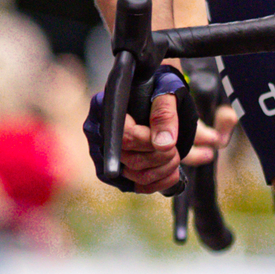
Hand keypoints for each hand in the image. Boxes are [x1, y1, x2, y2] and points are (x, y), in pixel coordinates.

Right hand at [83, 62, 196, 193]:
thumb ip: (165, 114)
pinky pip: (134, 186)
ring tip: (176, 157)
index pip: (125, 137)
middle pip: (130, 160)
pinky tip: (171, 173)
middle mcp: (98, 131)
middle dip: (162, 158)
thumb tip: (164, 144)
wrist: (153, 91)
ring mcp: (104, 153)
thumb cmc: (157, 87)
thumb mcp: (165, 91)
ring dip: (163, 171)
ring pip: (135, 176)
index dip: (150, 143)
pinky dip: (158, 183)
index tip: (170, 141)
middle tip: (177, 148)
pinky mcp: (114, 170)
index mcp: (104, 107)